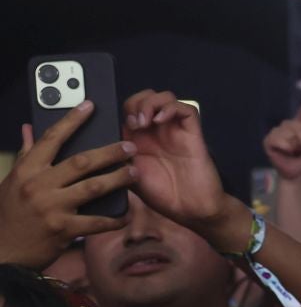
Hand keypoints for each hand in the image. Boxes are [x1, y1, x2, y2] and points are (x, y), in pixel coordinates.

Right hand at [0, 105, 134, 267]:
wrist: (3, 252)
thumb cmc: (9, 214)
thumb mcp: (12, 181)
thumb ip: (26, 155)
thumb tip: (29, 128)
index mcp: (27, 171)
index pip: (51, 139)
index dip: (71, 120)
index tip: (90, 105)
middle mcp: (39, 186)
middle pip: (81, 162)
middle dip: (109, 152)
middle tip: (129, 146)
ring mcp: (52, 208)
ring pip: (94, 187)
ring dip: (118, 179)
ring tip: (135, 172)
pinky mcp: (64, 230)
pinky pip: (97, 221)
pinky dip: (114, 218)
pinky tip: (126, 214)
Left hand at [125, 91, 238, 240]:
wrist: (190, 209)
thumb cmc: (162, 196)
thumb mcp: (127, 175)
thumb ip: (117, 157)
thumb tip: (102, 142)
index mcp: (139, 139)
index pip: (128, 109)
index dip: (122, 110)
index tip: (120, 125)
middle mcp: (157, 131)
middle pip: (145, 97)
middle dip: (136, 103)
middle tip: (134, 123)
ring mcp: (175, 131)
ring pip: (164, 97)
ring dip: (151, 103)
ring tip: (145, 122)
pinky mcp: (192, 133)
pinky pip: (186, 109)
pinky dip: (171, 108)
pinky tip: (161, 120)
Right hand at [263, 97, 300, 181]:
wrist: (300, 172)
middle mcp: (289, 125)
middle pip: (298, 125)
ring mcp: (278, 132)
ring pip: (288, 132)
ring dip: (294, 145)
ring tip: (294, 151)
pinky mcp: (269, 140)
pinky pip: (278, 139)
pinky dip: (285, 148)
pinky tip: (285, 152)